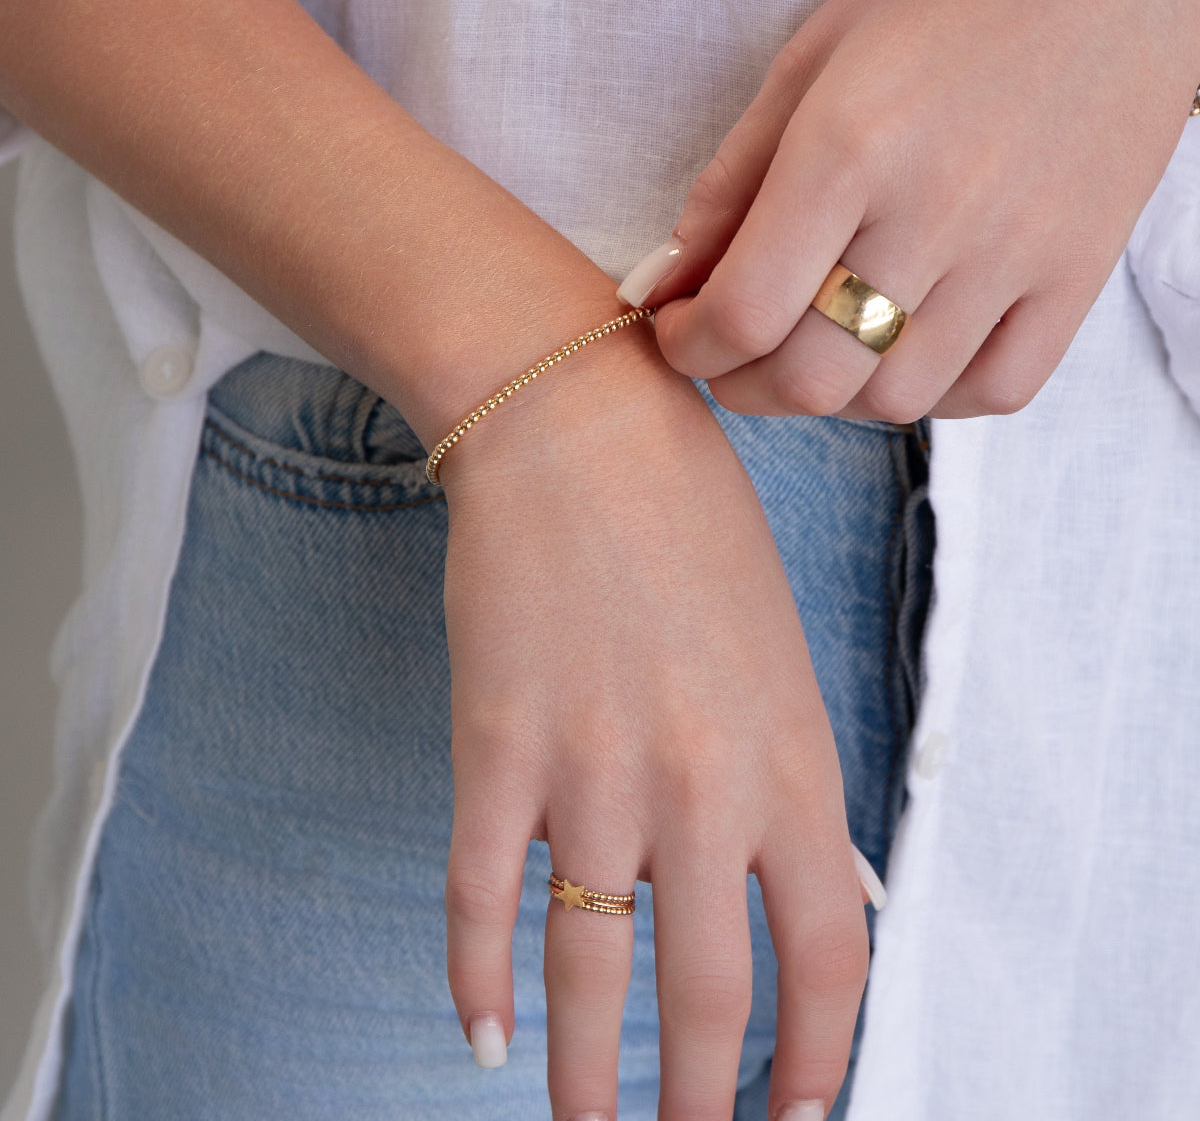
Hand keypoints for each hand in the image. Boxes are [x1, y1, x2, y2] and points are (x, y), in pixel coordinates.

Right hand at [439, 324, 868, 1119]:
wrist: (580, 426)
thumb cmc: (692, 524)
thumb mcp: (781, 649)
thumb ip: (790, 772)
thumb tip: (809, 883)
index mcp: (789, 756)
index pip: (830, 953)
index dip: (821, 1056)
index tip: (799, 1111)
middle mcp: (700, 783)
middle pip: (709, 994)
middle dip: (700, 1103)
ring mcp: (591, 770)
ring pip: (590, 971)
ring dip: (587, 1077)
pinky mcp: (493, 744)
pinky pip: (483, 895)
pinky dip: (476, 977)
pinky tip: (479, 1031)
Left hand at [620, 0, 1199, 419]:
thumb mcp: (810, 58)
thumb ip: (729, 182)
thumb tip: (669, 283)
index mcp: (850, 146)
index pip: (742, 312)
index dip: (689, 347)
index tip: (679, 334)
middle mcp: (935, 213)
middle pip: (810, 379)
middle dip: (743, 385)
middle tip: (733, 353)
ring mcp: (1017, 255)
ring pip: (895, 400)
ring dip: (835, 392)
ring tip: (823, 339)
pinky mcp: (1079, 277)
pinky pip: (994, 392)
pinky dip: (936, 392)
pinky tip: (911, 345)